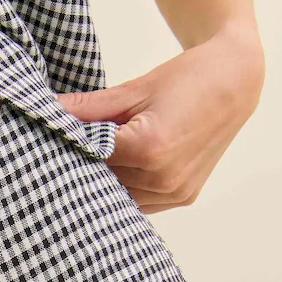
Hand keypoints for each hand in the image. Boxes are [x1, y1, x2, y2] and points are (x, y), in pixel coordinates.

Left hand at [56, 26, 264, 212]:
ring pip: (122, 198)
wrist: (234, 81)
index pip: (92, 160)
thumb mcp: (133, 89)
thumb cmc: (184, 78)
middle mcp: (164, 177)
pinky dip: (128, 190)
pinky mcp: (184, 197)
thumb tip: (46, 109)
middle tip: (69, 157)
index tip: (55, 146)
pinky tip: (120, 173)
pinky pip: (143, 203)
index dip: (71, 151)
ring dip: (107, 185)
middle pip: (105, 183)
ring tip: (99, 162)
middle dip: (87, 169)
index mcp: (149, 148)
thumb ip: (88, 107)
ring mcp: (176, 191)